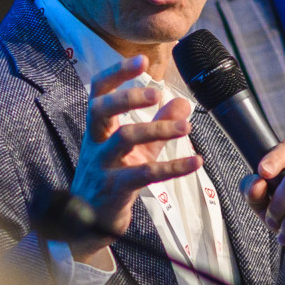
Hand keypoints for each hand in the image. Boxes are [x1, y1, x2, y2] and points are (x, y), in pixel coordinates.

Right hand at [67, 56, 201, 267]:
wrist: (88, 225)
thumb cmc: (111, 181)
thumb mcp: (136, 150)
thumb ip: (158, 125)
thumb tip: (183, 102)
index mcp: (98, 130)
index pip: (99, 92)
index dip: (118, 74)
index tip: (142, 59)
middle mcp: (95, 144)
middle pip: (101, 109)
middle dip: (128, 97)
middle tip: (157, 92)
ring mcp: (102, 166)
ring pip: (125, 139)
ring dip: (158, 129)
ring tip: (187, 128)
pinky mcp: (114, 189)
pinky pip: (144, 174)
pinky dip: (173, 167)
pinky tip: (196, 162)